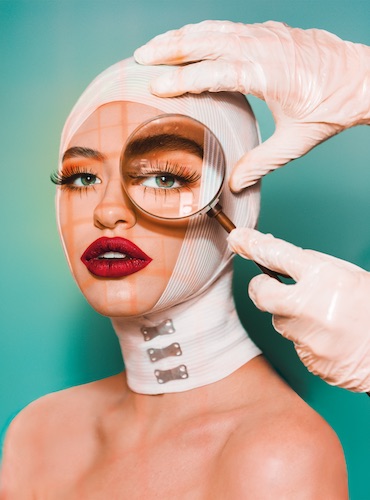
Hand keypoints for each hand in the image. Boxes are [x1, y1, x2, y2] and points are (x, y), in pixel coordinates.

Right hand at [135, 20, 369, 190]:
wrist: (361, 78)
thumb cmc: (331, 107)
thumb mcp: (295, 142)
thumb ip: (260, 163)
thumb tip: (234, 184)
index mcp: (267, 73)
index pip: (214, 73)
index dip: (182, 79)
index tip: (156, 85)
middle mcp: (263, 46)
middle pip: (206, 41)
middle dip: (169, 48)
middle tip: (140, 57)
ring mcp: (266, 34)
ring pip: (214, 28)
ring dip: (181, 35)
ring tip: (155, 45)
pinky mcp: (269, 31)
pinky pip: (228, 26)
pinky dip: (203, 31)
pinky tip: (190, 37)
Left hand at [227, 227, 369, 392]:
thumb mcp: (350, 275)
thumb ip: (314, 266)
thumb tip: (278, 257)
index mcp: (326, 278)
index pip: (277, 254)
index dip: (252, 244)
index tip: (237, 240)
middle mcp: (312, 308)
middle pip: (261, 294)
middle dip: (260, 287)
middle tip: (269, 285)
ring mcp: (308, 338)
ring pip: (280, 320)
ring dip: (292, 316)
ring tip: (323, 317)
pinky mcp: (309, 360)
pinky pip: (295, 343)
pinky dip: (306, 337)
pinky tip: (328, 337)